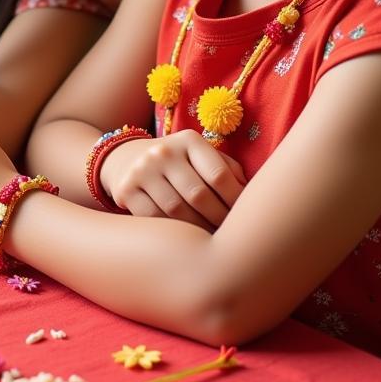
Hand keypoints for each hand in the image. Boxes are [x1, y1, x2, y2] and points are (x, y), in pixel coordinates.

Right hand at [99, 129, 245, 229]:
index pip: (219, 176)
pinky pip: (155, 218)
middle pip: (199, 196)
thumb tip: (253, 198)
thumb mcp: (202, 157)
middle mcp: (163, 152)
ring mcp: (142, 170)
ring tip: (212, 241)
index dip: (236, 202)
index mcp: (189, 140)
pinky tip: (185, 238)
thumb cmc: (181, 164)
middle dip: (219, 220)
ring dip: (198, 230)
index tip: (245, 218)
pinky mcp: (126, 190)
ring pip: (177, 211)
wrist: (128, 159)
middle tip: (230, 236)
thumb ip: (228, 171)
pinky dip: (173, 231)